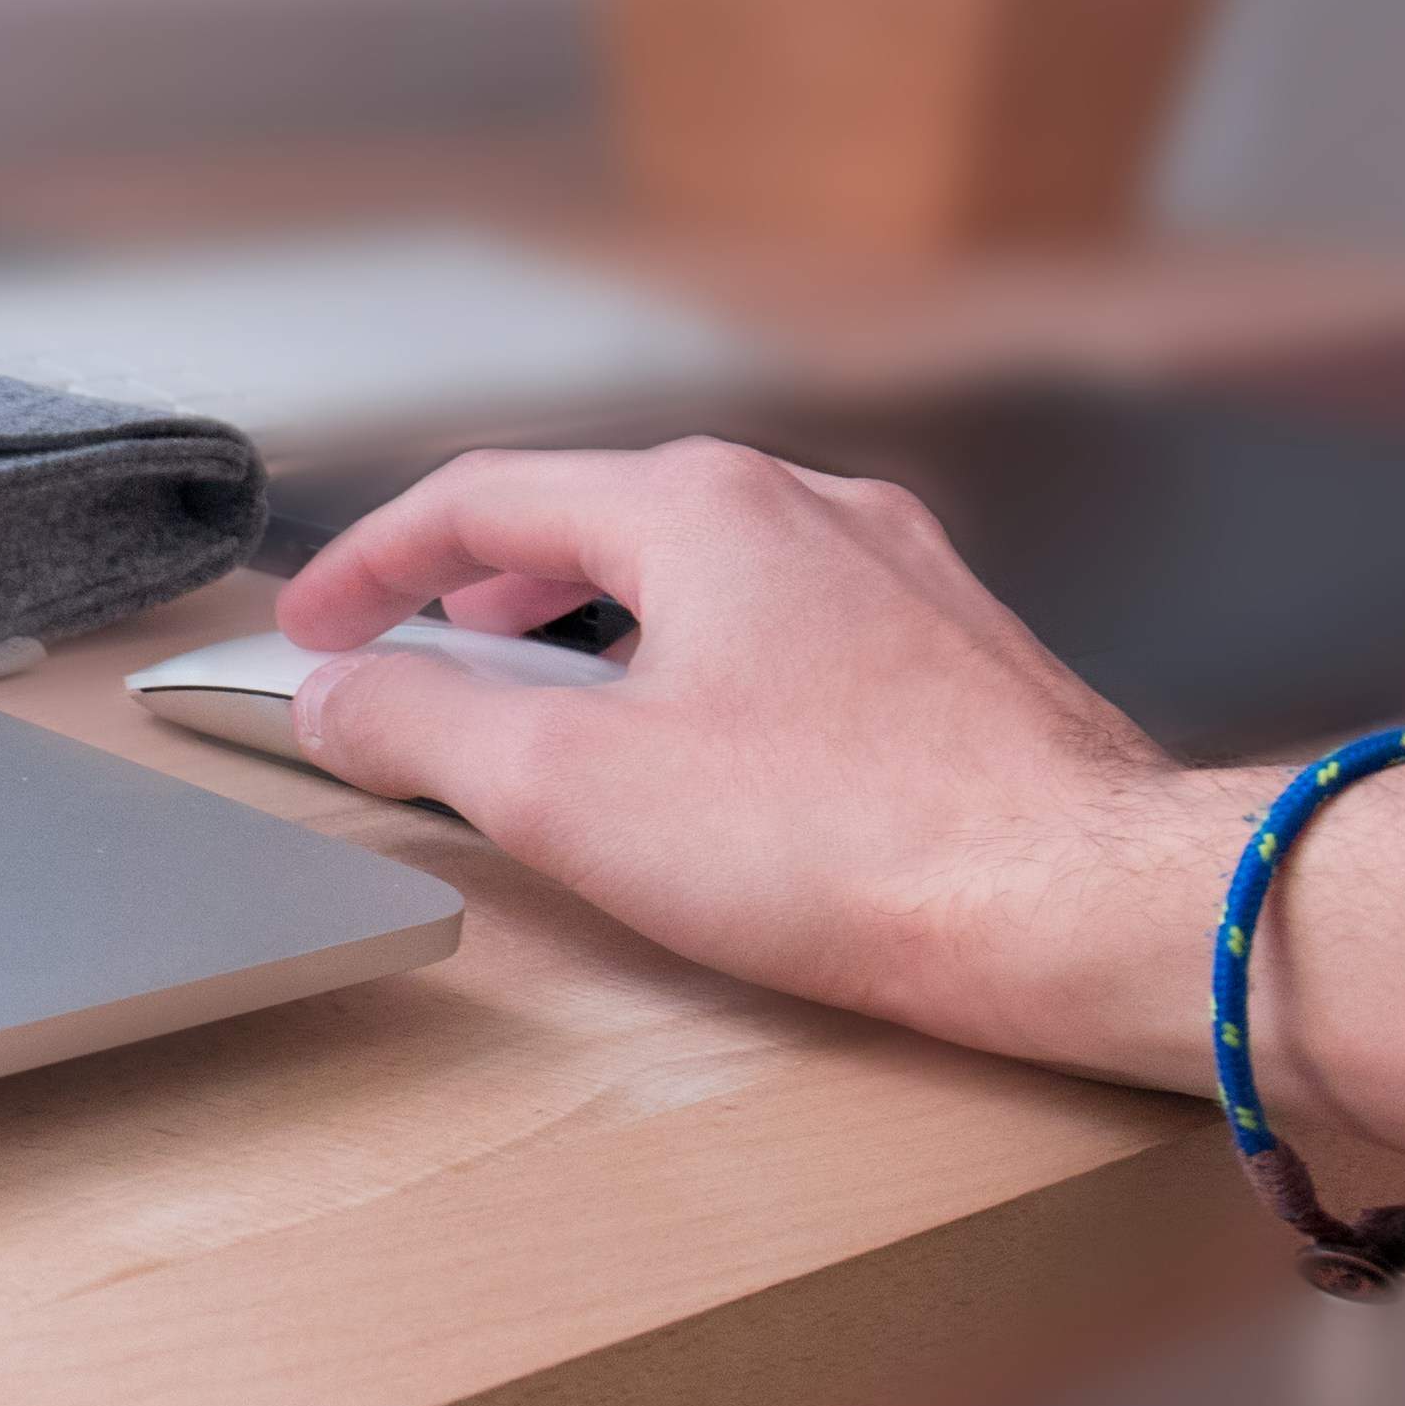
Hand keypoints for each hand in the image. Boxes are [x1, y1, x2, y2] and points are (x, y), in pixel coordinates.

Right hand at [276, 439, 1232, 1088]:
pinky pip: (789, 629)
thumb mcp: (568, 789)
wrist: (1089, 908)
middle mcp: (808, 508)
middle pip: (596, 520)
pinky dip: (701, 667)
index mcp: (702, 506)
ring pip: (702, 572)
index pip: (482, 497)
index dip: (370, 564)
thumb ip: (420, 726)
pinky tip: (709, 760)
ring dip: (595, 630)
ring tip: (551, 713)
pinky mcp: (960, 656)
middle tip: (418, 661)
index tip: (315, 626)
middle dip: (483, 592)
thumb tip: (338, 695)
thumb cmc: (856, 846)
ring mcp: (900, 575)